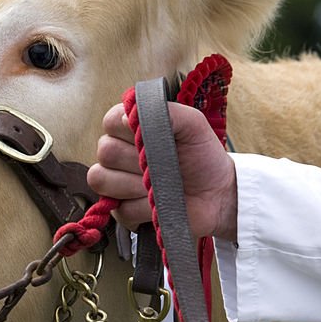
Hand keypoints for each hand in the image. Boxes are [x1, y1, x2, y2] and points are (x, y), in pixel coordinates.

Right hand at [87, 101, 237, 240]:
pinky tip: (158, 204)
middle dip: (136, 160)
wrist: (217, 195)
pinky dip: (143, 208)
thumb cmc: (203, 157)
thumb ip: (164, 110)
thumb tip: (129, 112)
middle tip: (164, 164)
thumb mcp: (192, 124)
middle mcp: (119, 155)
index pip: (110, 121)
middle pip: (105, 152)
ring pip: (103, 180)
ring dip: (136, 185)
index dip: (129, 130)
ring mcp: (118, 185)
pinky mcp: (124, 211)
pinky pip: (119, 209)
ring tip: (162, 184)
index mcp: (131, 130)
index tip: (152, 137)